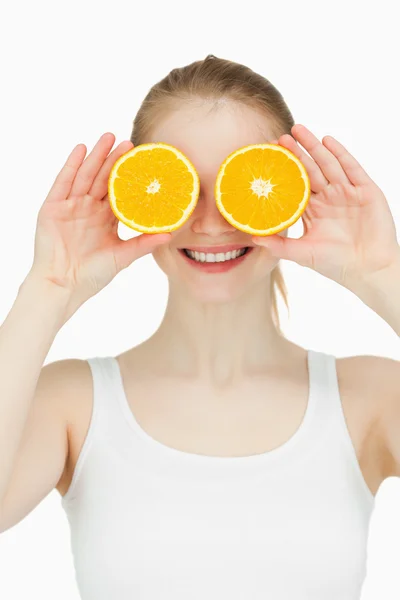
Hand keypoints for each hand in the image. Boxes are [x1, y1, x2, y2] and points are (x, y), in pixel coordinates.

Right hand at [28, 133, 171, 315]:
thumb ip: (143, 244)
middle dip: (115, 160)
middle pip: (103, 179)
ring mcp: (70, 206)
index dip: (130, 177)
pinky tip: (81, 149)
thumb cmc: (92, 275)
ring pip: (85, 175)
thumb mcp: (122, 257)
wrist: (63, 285)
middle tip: (129, 142)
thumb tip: (170, 234)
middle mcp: (88, 209)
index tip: (143, 161)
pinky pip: (63, 182)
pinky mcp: (53, 207)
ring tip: (108, 137)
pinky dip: (72, 165)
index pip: (119, 192)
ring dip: (96, 156)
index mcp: (105, 219)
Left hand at [252, 124, 399, 290]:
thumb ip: (278, 245)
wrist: (367, 269)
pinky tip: (327, 141)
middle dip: (296, 152)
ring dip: (314, 146)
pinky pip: (352, 168)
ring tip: (298, 130)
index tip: (268, 157)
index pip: (295, 184)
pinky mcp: (365, 191)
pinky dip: (340, 154)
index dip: (284, 170)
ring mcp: (347, 193)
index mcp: (313, 210)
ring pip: (328, 164)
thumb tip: (252, 238)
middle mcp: (329, 198)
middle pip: (310, 169)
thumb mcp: (302, 253)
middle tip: (280, 136)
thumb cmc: (335, 264)